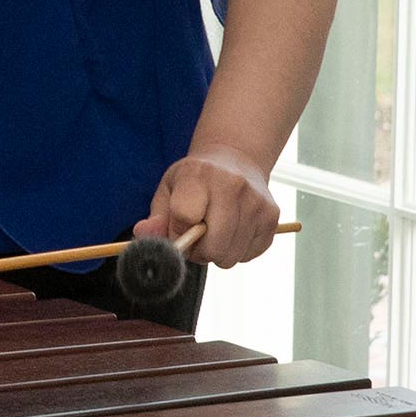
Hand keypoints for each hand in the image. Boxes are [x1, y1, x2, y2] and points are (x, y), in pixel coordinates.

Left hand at [136, 146, 279, 267]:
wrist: (235, 160)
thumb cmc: (195, 180)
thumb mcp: (169, 190)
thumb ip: (157, 218)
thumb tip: (143, 235)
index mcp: (199, 175)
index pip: (185, 216)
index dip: (177, 232)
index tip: (177, 228)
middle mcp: (233, 186)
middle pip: (213, 245)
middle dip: (199, 252)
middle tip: (195, 240)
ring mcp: (256, 202)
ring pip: (231, 256)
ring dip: (217, 254)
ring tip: (213, 233)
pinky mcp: (272, 217)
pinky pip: (249, 255)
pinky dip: (236, 251)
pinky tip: (232, 231)